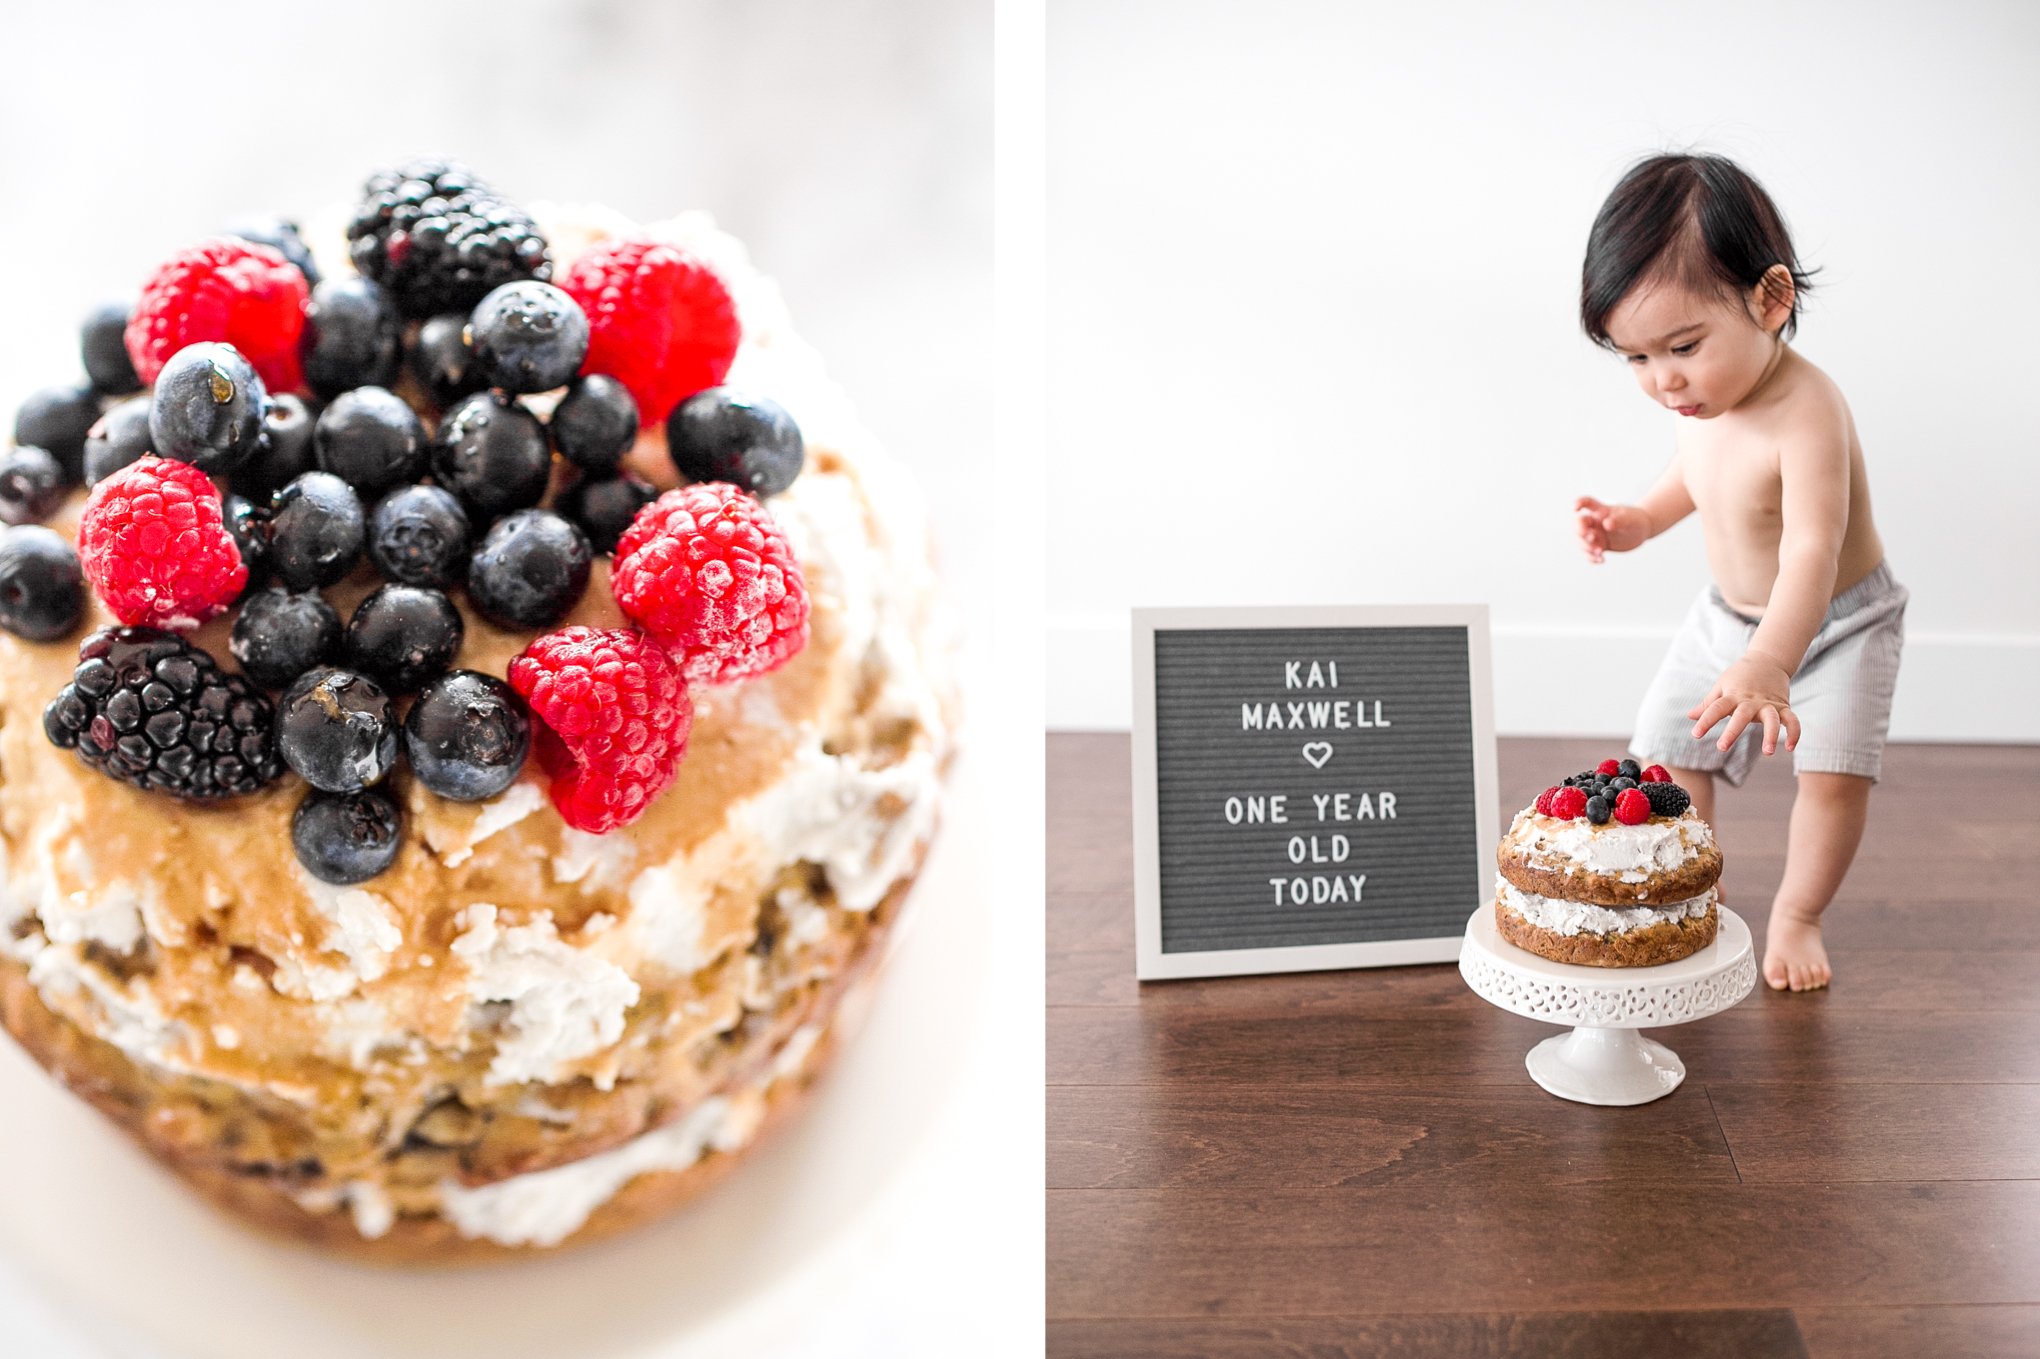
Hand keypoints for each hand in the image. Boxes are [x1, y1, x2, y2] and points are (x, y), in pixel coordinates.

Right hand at [1574, 497, 1651, 562]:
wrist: (1642, 530)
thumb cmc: (1635, 519)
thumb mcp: (1629, 519)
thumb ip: (1618, 520)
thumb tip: (1606, 524)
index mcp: (1601, 511)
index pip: (1587, 503)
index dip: (1578, 503)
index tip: (1575, 509)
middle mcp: (1595, 523)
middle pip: (1578, 525)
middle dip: (1581, 532)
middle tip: (1592, 538)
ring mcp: (1596, 535)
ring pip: (1581, 541)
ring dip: (1587, 547)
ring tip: (1600, 552)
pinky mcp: (1599, 546)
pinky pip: (1589, 553)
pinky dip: (1592, 558)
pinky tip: (1601, 560)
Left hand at [1687, 652, 1801, 755]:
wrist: (1768, 659)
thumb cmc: (1740, 675)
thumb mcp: (1721, 686)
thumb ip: (1708, 704)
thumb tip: (1690, 716)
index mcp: (1733, 695)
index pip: (1716, 708)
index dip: (1705, 720)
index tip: (1696, 734)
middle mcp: (1750, 700)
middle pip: (1741, 716)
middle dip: (1732, 731)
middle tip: (1722, 747)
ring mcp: (1768, 703)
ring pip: (1772, 719)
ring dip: (1771, 735)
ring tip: (1768, 752)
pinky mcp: (1783, 706)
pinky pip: (1792, 720)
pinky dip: (1794, 733)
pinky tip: (1790, 748)